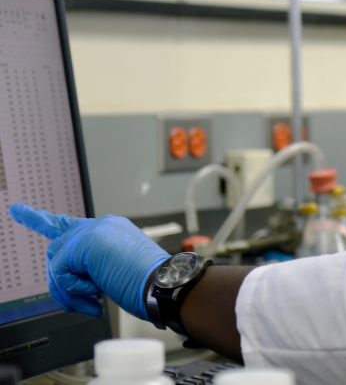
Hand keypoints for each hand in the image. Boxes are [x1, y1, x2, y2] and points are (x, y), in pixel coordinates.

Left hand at [9, 204, 169, 319]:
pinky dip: (72, 289)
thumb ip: (89, 267)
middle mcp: (100, 226)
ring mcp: (93, 232)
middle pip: (58, 250)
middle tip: (83, 301)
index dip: (40, 219)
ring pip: (56, 261)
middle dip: (62, 282)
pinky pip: (59, 271)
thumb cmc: (147, 283)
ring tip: (93, 299)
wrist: (163, 283)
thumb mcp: (114, 272)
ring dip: (70, 289)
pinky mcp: (84, 243)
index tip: (18, 210)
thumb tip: (64, 277)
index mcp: (110, 230)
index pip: (68, 224)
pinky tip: (94, 293)